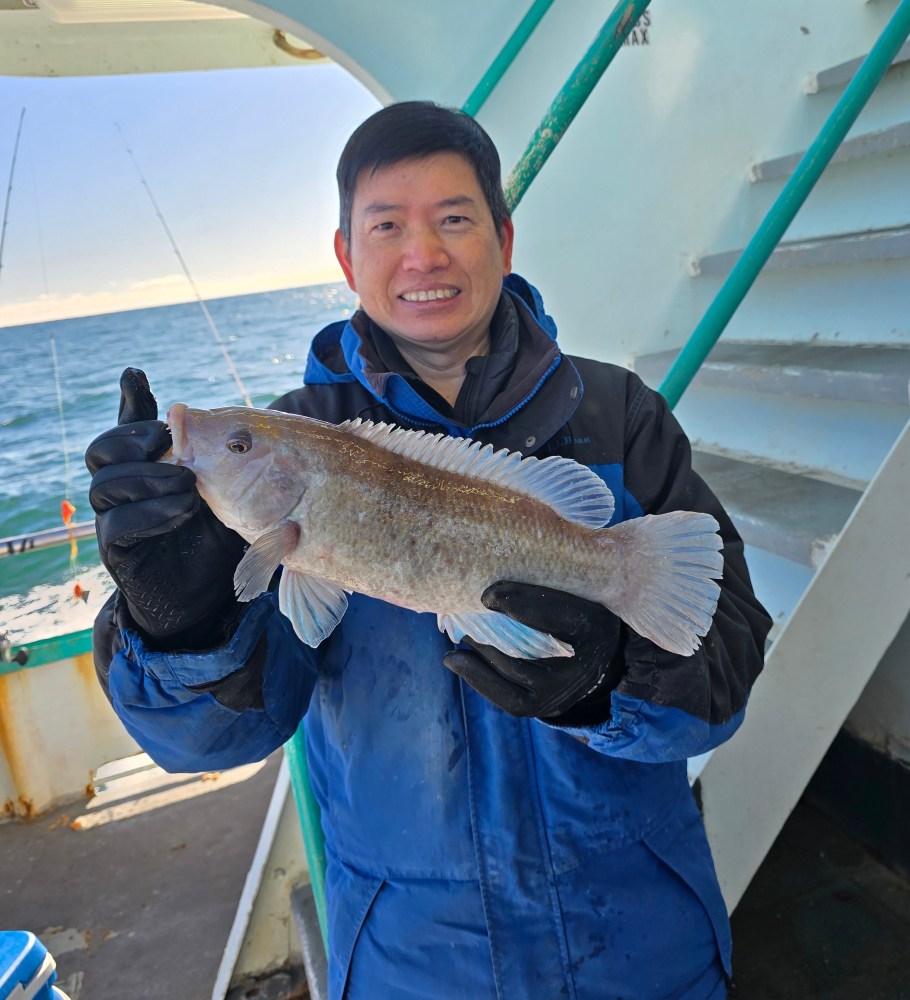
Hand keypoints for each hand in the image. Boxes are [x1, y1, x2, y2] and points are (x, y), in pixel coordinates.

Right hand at [85, 368, 246, 648]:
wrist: (202, 600)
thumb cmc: (216, 540)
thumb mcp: (230, 496)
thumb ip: (224, 466)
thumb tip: (243, 430)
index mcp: (149, 467)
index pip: (129, 426)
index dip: (131, 399)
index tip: (137, 375)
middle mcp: (125, 489)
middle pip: (103, 448)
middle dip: (133, 437)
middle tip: (169, 440)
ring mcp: (114, 519)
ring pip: (104, 483)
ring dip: (147, 475)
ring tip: (188, 484)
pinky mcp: (117, 550)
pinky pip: (117, 523)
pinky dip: (149, 512)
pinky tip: (182, 511)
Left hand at [443, 581, 623, 723]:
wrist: (599, 660)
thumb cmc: (577, 617)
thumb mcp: (571, 598)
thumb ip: (539, 594)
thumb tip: (486, 596)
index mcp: (593, 627)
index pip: (556, 614)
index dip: (519, 603)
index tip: (486, 595)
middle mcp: (581, 666)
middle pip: (528, 647)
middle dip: (489, 630)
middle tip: (459, 613)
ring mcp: (561, 693)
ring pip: (512, 673)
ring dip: (478, 652)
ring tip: (456, 633)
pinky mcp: (543, 708)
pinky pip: (507, 698)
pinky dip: (479, 678)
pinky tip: (457, 660)